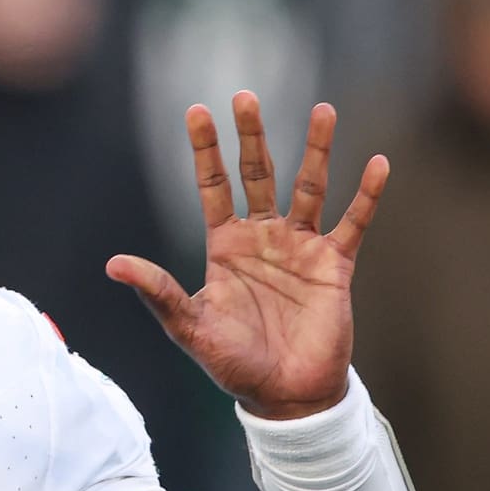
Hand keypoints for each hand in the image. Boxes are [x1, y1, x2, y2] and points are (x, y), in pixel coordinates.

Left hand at [106, 92, 388, 419]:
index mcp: (225, 246)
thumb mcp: (189, 327)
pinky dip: (365, 195)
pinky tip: (376, 163)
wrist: (283, 396)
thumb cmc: (233, 363)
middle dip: (252, 136)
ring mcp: (301, 248)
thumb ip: (158, 292)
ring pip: (310, 187)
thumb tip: (113, 264)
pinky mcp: (334, 266)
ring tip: (322, 109)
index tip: (197, 110)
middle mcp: (263, 238)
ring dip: (316, 150)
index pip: (213, 186)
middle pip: (258, 174)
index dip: (205, 150)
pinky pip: (353, 223)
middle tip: (245, 95)